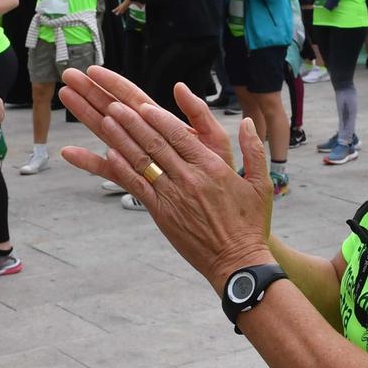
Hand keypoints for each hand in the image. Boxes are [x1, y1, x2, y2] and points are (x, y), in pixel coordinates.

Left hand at [56, 66, 271, 285]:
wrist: (237, 262)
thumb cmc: (250, 223)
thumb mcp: (261, 184)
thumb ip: (254, 150)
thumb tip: (248, 122)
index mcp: (212, 168)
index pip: (180, 136)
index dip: (159, 119)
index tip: (142, 105)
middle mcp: (190, 179)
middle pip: (156, 144)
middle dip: (133, 122)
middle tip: (114, 105)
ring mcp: (173, 197)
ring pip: (143, 162)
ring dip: (123, 139)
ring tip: (107, 120)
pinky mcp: (162, 214)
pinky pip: (139, 187)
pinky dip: (123, 169)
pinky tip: (109, 154)